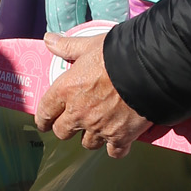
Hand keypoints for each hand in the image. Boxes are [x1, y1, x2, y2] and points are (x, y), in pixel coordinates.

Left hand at [36, 32, 151, 158]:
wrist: (148, 69)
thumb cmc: (116, 54)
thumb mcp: (89, 46)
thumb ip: (68, 46)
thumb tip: (49, 39)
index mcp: (66, 90)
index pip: (45, 112)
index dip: (43, 119)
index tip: (44, 122)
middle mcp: (79, 113)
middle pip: (63, 132)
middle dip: (66, 129)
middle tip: (73, 124)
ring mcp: (99, 128)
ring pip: (88, 144)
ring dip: (91, 137)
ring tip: (98, 128)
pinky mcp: (121, 136)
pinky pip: (114, 152)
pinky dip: (116, 148)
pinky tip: (118, 142)